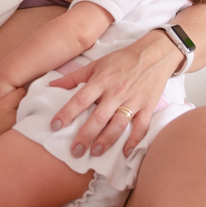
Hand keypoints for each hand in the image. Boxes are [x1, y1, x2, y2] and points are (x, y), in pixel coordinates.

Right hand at [0, 87, 25, 151]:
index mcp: (4, 108)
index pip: (21, 92)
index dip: (19, 90)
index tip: (14, 92)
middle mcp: (13, 116)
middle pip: (27, 102)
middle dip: (24, 100)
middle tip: (18, 101)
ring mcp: (18, 127)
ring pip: (28, 114)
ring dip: (25, 111)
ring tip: (19, 112)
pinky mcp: (18, 136)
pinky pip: (26, 125)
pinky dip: (24, 123)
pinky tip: (18, 125)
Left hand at [48, 31, 179, 157]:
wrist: (154, 54)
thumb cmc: (121, 60)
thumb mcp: (96, 64)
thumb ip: (73, 77)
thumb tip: (51, 84)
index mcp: (101, 80)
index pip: (80, 99)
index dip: (67, 113)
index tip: (55, 126)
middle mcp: (116, 92)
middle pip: (99, 117)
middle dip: (85, 135)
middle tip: (75, 151)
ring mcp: (133, 100)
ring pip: (118, 124)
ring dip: (106, 140)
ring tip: (95, 152)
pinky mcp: (148, 106)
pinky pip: (141, 127)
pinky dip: (134, 141)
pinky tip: (125, 152)